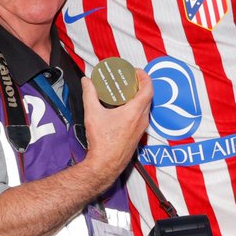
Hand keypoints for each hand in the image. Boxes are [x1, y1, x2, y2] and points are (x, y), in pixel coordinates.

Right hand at [80, 71, 152, 185]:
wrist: (105, 164)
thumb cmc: (102, 142)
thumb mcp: (92, 114)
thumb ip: (89, 94)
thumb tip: (87, 82)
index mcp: (134, 112)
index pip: (148, 89)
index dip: (144, 77)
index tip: (137, 71)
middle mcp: (141, 120)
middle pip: (148, 97)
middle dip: (141, 85)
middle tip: (131, 79)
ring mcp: (141, 128)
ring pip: (145, 107)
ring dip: (139, 97)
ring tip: (127, 91)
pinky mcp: (138, 135)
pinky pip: (141, 116)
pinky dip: (137, 107)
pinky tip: (124, 107)